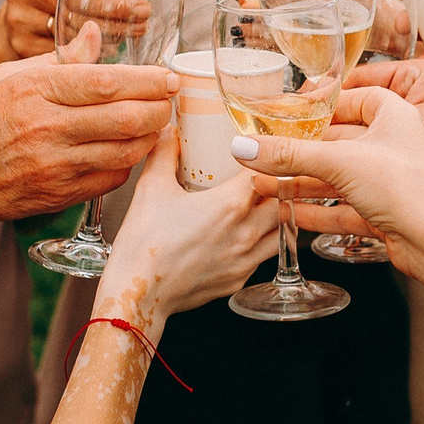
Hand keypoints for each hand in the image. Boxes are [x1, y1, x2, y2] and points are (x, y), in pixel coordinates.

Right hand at [0, 54, 174, 258]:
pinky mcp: (58, 195)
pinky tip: (127, 149)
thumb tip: (95, 35)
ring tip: (156, 123)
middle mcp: (46, 128)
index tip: (168, 76)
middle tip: (169, 100)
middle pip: (126, 118)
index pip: (108, 81)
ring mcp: (53, 166)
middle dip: (160, 108)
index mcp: (34, 90)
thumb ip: (58, 59)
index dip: (148, 79)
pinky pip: (110, 179)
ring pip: (126, 152)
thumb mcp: (7, 76)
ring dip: (150, 137)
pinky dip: (128, 163)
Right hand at [98, 130, 277, 325]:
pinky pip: (263, 255)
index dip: (271, 160)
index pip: (271, 173)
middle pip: (285, 201)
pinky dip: (263, 240)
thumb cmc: (144, 243)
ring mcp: (245, 259)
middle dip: (282, 185)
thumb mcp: (151, 188)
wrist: (138, 292)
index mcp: (230, 205)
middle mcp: (245, 233)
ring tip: (266, 202)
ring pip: (282, 230)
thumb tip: (169, 132)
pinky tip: (248, 233)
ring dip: (277, 214)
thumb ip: (163, 153)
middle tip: (273, 173)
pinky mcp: (239, 279)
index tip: (265, 152)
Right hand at [226, 87, 423, 296]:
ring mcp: (390, 181)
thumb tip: (245, 147)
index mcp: (394, 114)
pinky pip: (343, 207)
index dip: (319, 103)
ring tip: (265, 183)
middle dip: (300, 150)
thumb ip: (289, 154)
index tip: (287, 110)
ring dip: (303, 182)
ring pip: (338, 177)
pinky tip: (289, 213)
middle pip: (338, 141)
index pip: (352, 98)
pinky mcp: (385, 213)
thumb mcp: (339, 162)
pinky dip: (317, 210)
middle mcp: (394, 144)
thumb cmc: (408, 187)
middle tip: (265, 151)